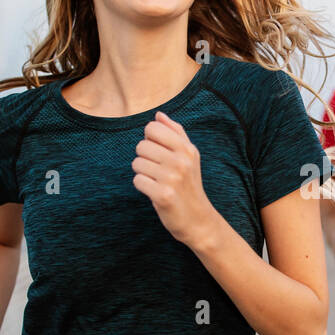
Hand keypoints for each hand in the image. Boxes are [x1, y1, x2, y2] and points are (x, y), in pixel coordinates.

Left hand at [133, 111, 218, 247]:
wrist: (198, 219)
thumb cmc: (189, 184)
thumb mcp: (189, 156)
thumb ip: (175, 133)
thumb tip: (158, 115)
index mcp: (186, 148)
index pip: (152, 128)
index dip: (150, 140)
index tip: (159, 153)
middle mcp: (181, 161)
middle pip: (141, 146)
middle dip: (145, 159)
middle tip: (158, 171)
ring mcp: (172, 178)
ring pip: (137, 163)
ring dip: (143, 174)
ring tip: (157, 182)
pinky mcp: (163, 195)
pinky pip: (138, 181)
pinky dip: (143, 187)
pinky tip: (155, 192)